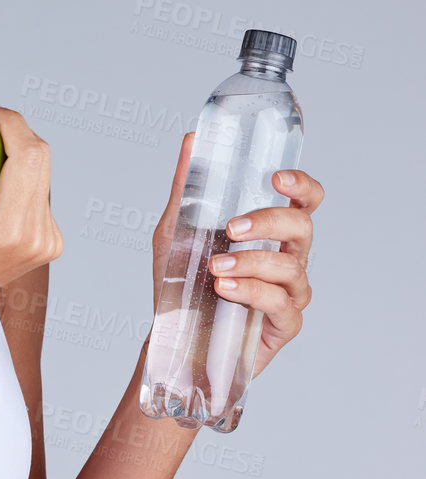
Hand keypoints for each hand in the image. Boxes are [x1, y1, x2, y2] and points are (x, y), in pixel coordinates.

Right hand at [0, 103, 63, 325]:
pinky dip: (19, 175)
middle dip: (16, 130)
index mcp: (8, 232)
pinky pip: (40, 192)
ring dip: (17, 152)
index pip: (28, 157)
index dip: (12, 122)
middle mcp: (36, 238)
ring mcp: (46, 242)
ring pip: (43, 174)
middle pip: (42, 160)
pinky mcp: (48, 242)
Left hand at [151, 131, 323, 380]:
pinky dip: (250, 292)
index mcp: (272, 234)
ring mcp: (290, 293)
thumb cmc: (182, 285)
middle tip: (232, 227)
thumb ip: (185, 189)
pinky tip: (224, 289)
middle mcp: (288, 259)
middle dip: (269, 222)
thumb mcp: (175, 232)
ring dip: (251, 262)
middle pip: (302, 228)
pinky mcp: (284, 324)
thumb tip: (190, 140)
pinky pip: (278, 303)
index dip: (302, 186)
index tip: (277, 178)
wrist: (172, 338)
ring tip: (215, 268)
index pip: (305, 202)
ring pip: (289, 268)